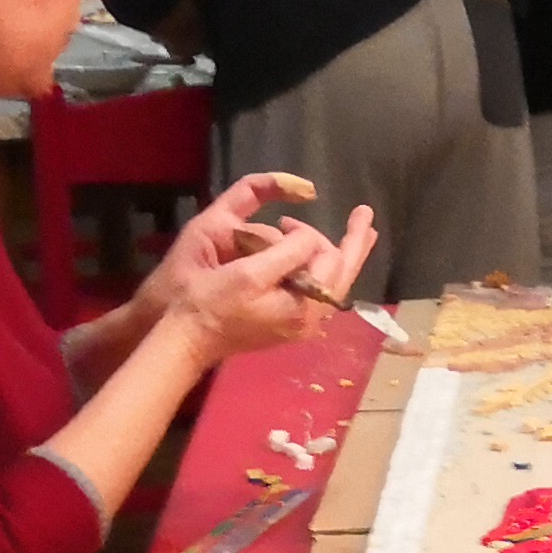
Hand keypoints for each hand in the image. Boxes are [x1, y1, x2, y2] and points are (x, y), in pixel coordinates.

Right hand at [159, 187, 370, 361]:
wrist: (187, 338)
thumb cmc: (210, 302)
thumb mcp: (249, 274)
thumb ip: (286, 253)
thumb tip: (308, 238)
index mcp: (303, 306)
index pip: (329, 260)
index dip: (312, 233)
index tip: (285, 222)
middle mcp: (309, 318)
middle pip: (343, 273)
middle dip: (353, 242)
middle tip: (364, 214)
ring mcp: (300, 323)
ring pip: (334, 282)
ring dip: (344, 254)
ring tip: (360, 232)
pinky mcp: (289, 323)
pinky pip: (320, 290)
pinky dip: (328, 269)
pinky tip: (333, 258)